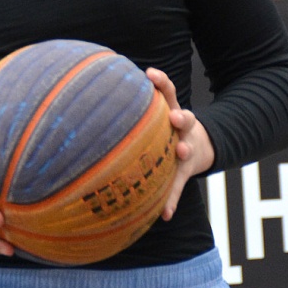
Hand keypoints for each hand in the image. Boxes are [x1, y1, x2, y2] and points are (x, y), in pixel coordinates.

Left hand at [146, 68, 214, 220]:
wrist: (198, 147)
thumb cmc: (162, 129)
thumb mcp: (155, 114)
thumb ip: (132, 107)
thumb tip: (90, 92)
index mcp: (172, 110)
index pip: (169, 92)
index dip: (162, 81)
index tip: (151, 73)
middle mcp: (182, 129)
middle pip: (186, 118)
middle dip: (181, 117)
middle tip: (175, 117)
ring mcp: (186, 149)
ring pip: (188, 148)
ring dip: (184, 151)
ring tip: (181, 152)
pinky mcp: (185, 172)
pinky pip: (178, 187)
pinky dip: (171, 201)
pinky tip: (165, 214)